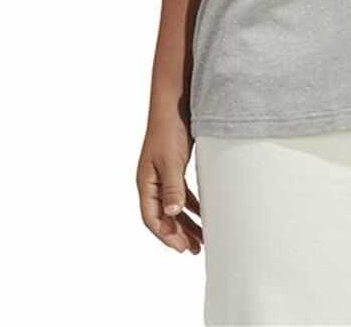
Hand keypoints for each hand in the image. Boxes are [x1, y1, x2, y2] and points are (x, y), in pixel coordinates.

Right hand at [137, 117, 202, 254]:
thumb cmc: (169, 129)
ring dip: (187, 222)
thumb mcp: (171, 161)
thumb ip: (172, 188)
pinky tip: (204, 213)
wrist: (175, 102)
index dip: (166, 235)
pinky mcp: (174, 166)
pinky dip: (192, 205)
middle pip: (163, 216)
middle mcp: (152, 181)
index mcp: (145, 183)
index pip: (152, 218)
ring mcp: (163, 174)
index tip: (182, 248)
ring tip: (202, 238)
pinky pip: (182, 193)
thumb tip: (172, 214)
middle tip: (195, 249)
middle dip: (178, 234)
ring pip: (174, 206)